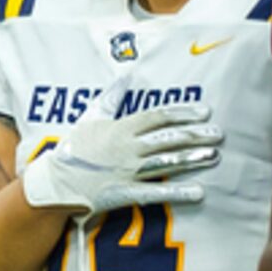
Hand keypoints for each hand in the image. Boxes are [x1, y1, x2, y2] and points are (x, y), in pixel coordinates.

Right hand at [18, 88, 218, 216]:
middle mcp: (127, 148)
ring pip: (166, 162)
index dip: (183, 113)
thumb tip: (126, 76)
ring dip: (192, 159)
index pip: (158, 116)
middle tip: (218, 134)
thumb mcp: (89, 118)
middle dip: (195, 135)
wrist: (52, 183)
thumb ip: (111, 98)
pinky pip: (155, 193)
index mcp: (120, 128)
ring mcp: (127, 171)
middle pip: (168, 138)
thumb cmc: (71, 149)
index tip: (204, 112)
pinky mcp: (124, 193)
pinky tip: (198, 192)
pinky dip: (177, 192)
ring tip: (214, 155)